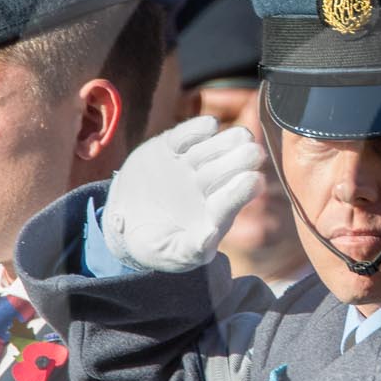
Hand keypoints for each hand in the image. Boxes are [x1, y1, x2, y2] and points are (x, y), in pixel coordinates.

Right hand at [99, 116, 264, 272]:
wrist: (127, 219)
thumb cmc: (156, 244)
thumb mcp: (170, 253)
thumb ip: (190, 249)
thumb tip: (209, 239)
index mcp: (215, 214)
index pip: (233, 200)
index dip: (242, 190)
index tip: (254, 180)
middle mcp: (210, 186)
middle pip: (230, 168)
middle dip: (242, 159)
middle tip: (254, 152)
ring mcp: (193, 164)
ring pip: (215, 148)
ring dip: (226, 142)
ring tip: (240, 137)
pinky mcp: (172, 147)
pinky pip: (188, 134)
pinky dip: (198, 128)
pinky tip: (209, 126)